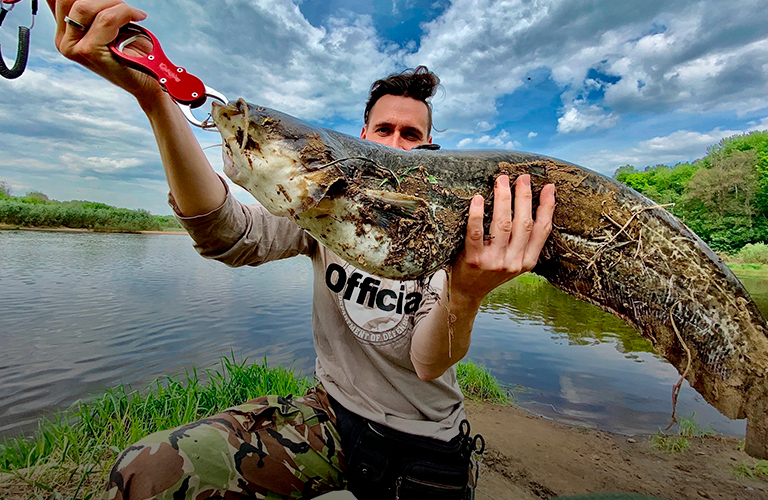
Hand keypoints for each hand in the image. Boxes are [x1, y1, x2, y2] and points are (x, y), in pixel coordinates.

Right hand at [47, 0, 164, 105]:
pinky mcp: (89, 52)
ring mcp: (74, 48)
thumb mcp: (107, 26)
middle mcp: (63, 41)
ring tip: (131, 14)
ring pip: (85, 6)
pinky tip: (138, 16)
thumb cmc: (132, 53)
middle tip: (123, 7)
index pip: (59, 0)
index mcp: (63, 33)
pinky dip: (125, 12)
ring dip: (115, 4)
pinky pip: (106, 19)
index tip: (108, 2)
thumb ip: (92, 11)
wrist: (147, 81)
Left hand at [450, 174, 555, 305]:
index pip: (542, 230)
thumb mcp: (512, 261)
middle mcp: (513, 261)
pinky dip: (477, 214)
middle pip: (523, 223)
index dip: (547, 207)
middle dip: (524, 197)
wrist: (466, 293)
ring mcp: (494, 261)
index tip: (549, 187)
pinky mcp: (474, 260)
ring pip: (503, 224)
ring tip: (502, 181)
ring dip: (504, 199)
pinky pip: (476, 232)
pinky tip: (479, 199)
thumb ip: (521, 242)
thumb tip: (528, 205)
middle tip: (522, 177)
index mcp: (527, 261)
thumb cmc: (488, 271)